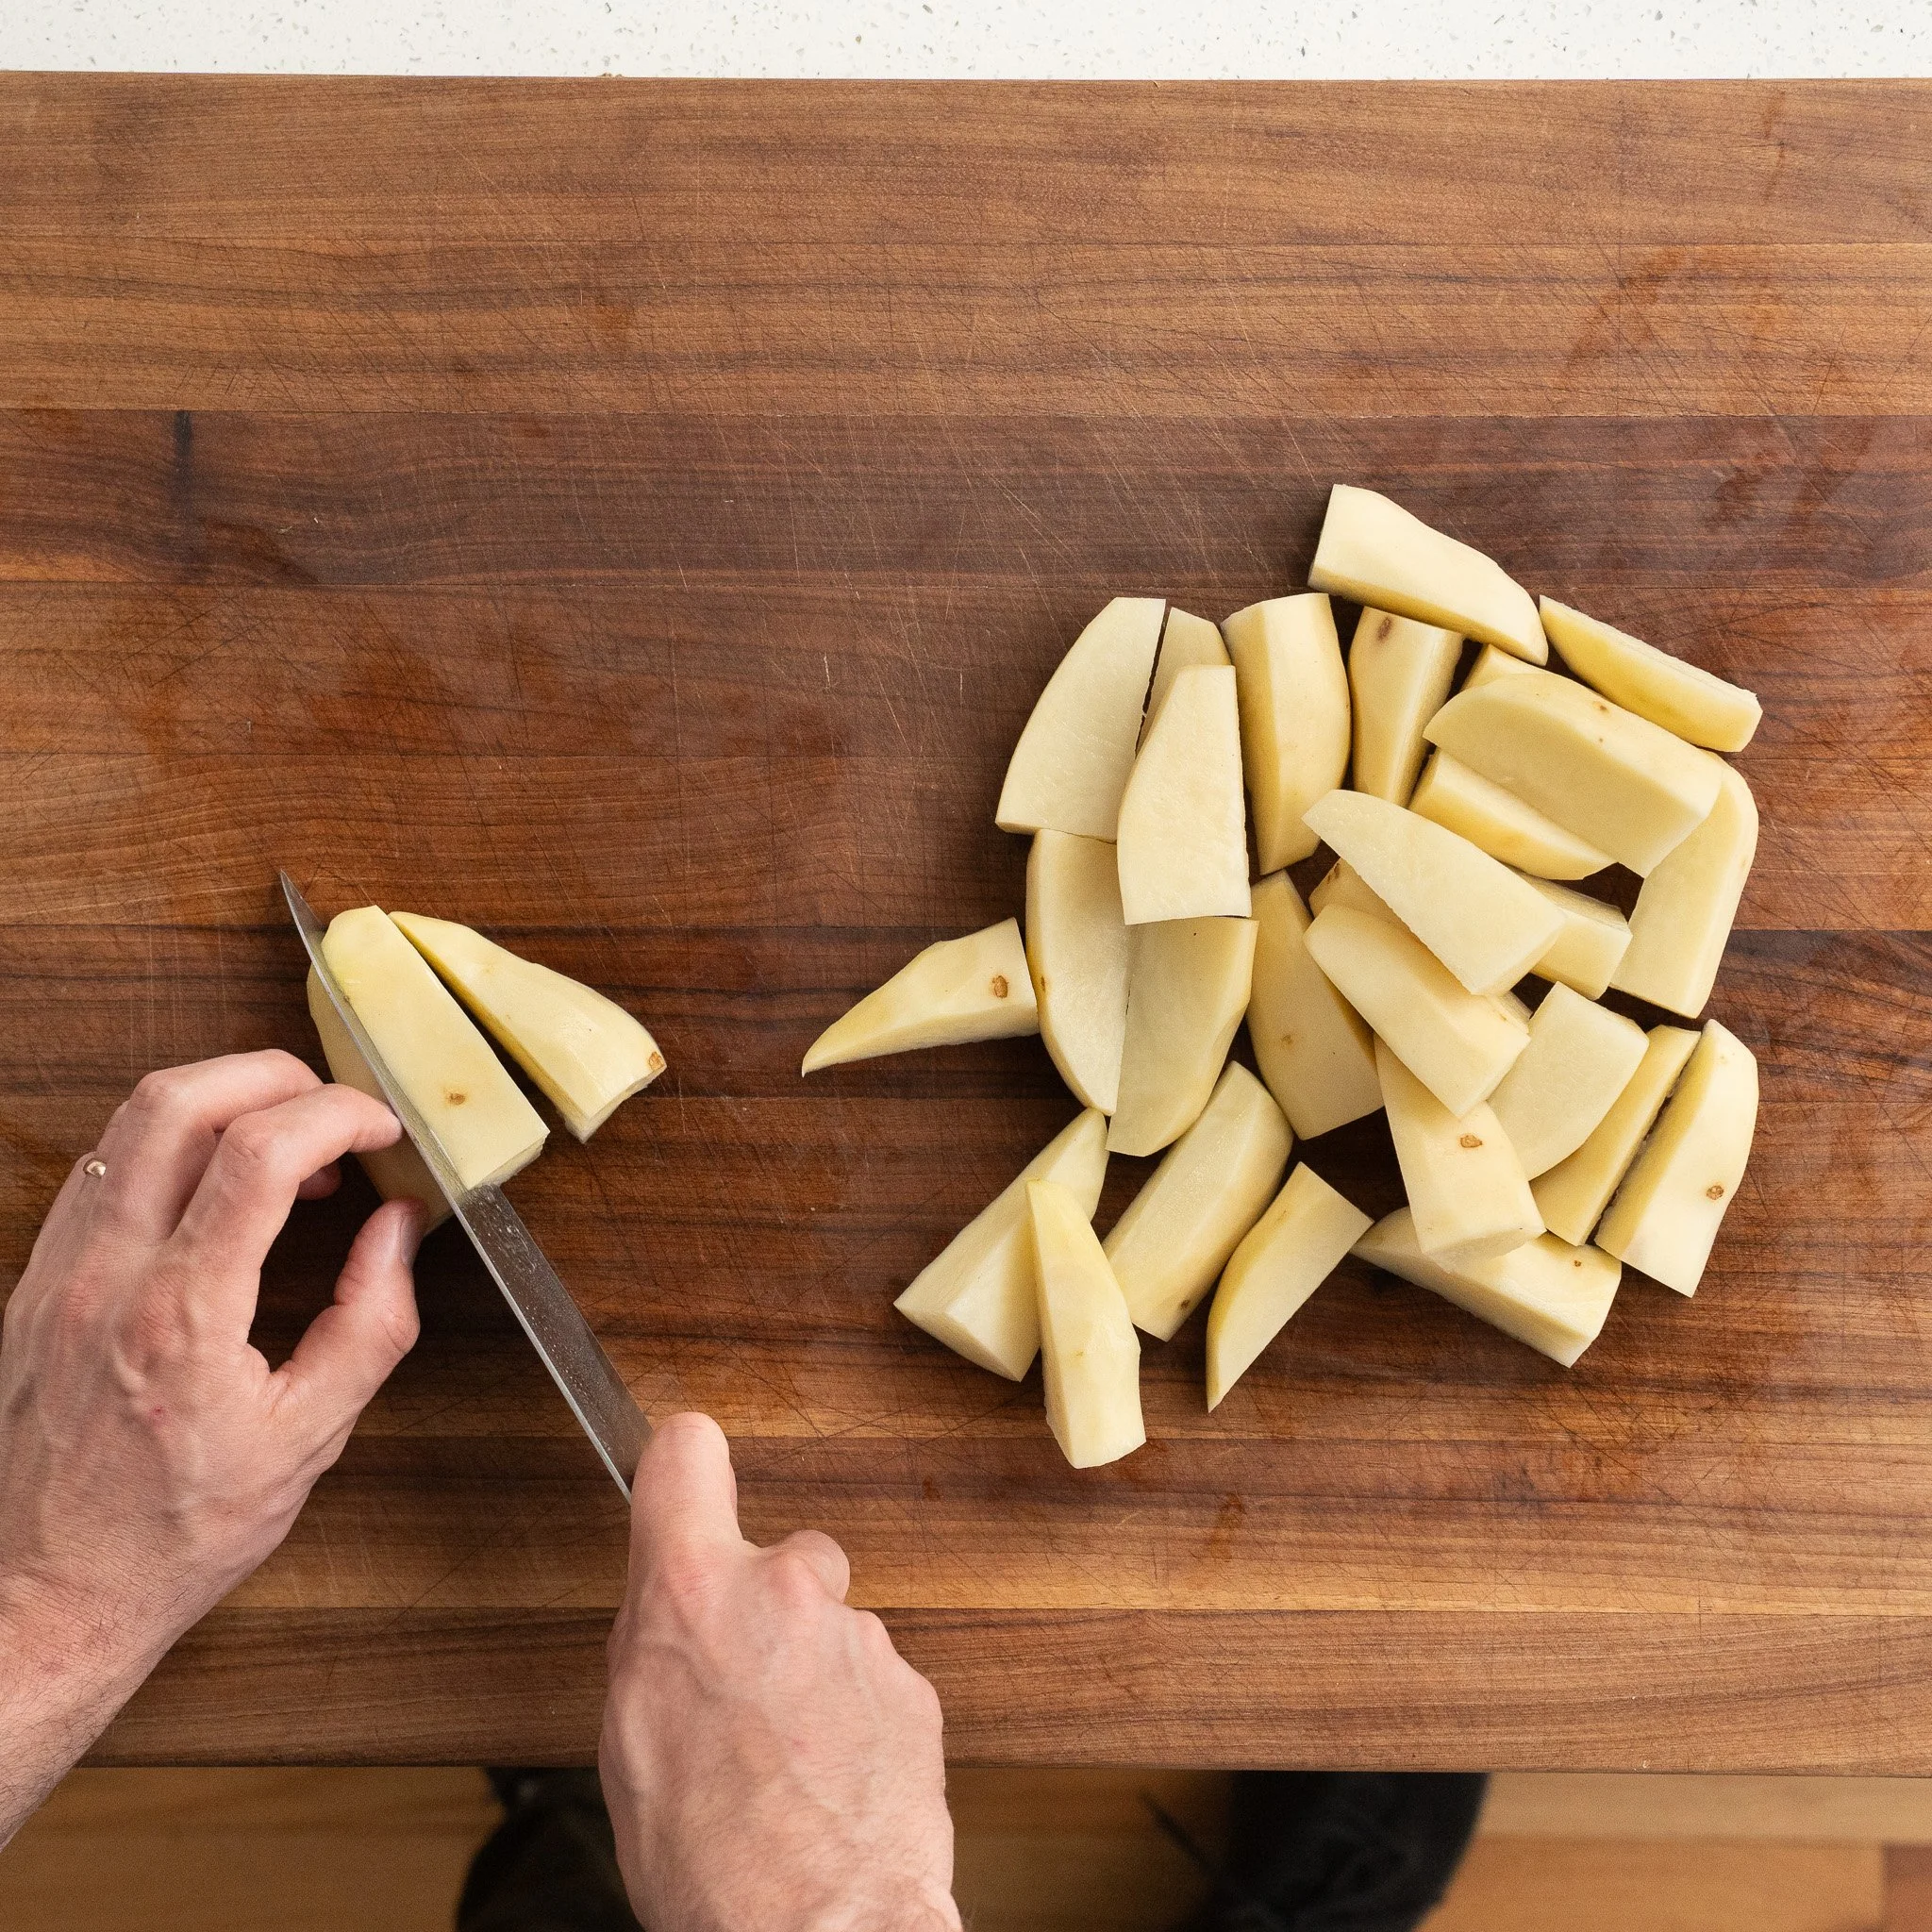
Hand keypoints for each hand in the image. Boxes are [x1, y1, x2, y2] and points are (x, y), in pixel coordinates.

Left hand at [0, 1050, 423, 1839]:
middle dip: (273, 1075)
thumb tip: (397, 1229)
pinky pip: (104, 1170)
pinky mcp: (35, 1283)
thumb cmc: (172, 1537)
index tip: (380, 1129)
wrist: (39, 1600)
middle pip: (178, 1101)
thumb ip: (369, 1325)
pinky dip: (172, 1148)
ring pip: (129, 1122)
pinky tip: (218, 1192)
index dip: (337, 1114)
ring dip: (220, 1103)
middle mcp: (104, 1278)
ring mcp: (57, 1274)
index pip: (258, 1152)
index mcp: (180, 1317)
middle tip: (331, 1110)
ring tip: (283, 1151)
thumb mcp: (307, 1443)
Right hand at [600, 1414, 960, 1931]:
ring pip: (832, 1631)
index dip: (685, 1470)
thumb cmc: (709, 1861)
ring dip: (815, 1678)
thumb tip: (671, 1619)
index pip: (686, 1454)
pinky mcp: (914, 1686)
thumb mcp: (629, 1739)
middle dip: (770, 1613)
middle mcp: (784, 1588)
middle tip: (745, 1699)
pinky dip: (859, 1724)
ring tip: (788, 1771)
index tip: (689, 1482)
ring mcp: (859, 1634)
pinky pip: (876, 1683)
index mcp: (693, 1591)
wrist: (816, 1931)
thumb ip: (659, 1645)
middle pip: (780, 1557)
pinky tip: (832, 1788)